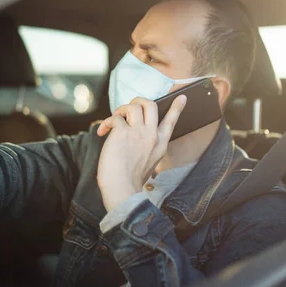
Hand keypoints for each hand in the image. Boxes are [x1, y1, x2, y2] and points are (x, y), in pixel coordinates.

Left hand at [96, 96, 186, 211]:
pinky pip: (115, 118)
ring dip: (121, 110)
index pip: (171, 121)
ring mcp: (138, 133)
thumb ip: (146, 147)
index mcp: (160, 144)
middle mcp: (152, 136)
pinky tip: (103, 132)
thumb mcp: (149, 163)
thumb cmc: (130, 180)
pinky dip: (107, 123)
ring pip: (133, 106)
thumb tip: (132, 134)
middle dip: (139, 101)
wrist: (122, 189)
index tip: (182, 97)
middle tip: (130, 108)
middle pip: (151, 105)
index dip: (177, 107)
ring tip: (114, 121)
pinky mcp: (122, 133)